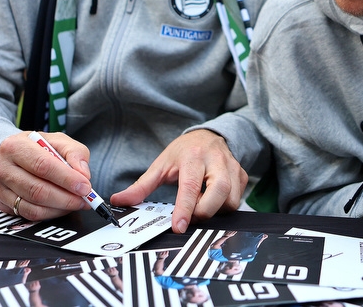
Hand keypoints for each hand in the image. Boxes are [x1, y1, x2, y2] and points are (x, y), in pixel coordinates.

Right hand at [0, 131, 93, 221]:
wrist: (14, 154)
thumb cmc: (37, 147)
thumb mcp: (59, 141)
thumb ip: (75, 153)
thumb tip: (83, 174)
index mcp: (15, 146)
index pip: (42, 165)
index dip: (66, 179)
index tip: (85, 187)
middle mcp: (2, 167)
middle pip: (37, 190)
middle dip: (66, 198)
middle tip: (84, 199)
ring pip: (33, 206)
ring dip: (59, 208)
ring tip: (76, 203)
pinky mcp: (0, 203)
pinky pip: (28, 214)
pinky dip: (49, 214)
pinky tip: (60, 207)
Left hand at [111, 130, 247, 233]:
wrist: (208, 135)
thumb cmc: (183, 152)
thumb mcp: (161, 165)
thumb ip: (141, 186)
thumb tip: (119, 201)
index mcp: (193, 156)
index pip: (191, 186)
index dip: (185, 209)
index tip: (178, 227)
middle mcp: (216, 159)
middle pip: (219, 192)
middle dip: (204, 211)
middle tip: (191, 216)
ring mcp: (232, 167)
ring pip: (231, 200)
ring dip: (215, 210)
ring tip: (201, 203)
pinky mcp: (242, 175)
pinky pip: (237, 199)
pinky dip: (224, 206)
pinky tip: (212, 199)